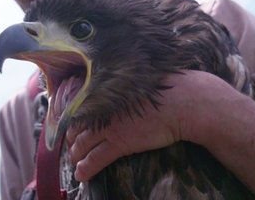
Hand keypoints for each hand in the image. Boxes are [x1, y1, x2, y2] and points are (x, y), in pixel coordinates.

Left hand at [65, 70, 228, 181]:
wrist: (183, 102)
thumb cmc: (167, 88)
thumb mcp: (139, 80)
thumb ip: (123, 85)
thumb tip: (120, 90)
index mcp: (106, 90)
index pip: (79, 106)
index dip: (72, 119)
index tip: (72, 126)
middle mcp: (103, 107)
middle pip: (76, 126)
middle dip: (71, 139)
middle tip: (72, 145)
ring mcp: (109, 125)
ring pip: (81, 144)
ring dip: (75, 155)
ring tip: (75, 161)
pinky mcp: (119, 142)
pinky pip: (94, 159)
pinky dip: (85, 168)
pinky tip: (81, 174)